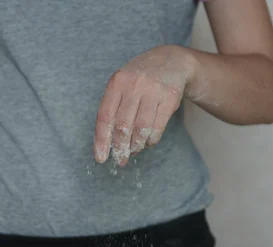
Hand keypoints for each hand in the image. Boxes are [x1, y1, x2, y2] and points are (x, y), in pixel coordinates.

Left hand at [94, 45, 195, 165]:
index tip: (100, 158)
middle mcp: (134, 85)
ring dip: (136, 146)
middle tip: (120, 160)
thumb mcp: (123, 85)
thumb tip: (108, 143)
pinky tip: (147, 142)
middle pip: (123, 126)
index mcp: (117, 82)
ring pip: (141, 129)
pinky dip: (151, 140)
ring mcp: (153, 91)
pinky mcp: (169, 98)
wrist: (171, 61)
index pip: (105, 117)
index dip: (101, 140)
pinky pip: (157, 128)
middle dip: (120, 148)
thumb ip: (114, 109)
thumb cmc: (141, 79)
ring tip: (134, 151)